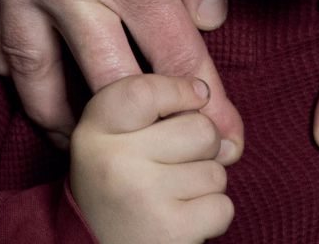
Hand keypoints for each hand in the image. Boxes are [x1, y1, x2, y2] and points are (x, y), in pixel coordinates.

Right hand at [0, 0, 241, 158]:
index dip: (206, 109)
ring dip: (60, 115)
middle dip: (134, 133)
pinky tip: (27, 78)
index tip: (226, 139)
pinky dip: (11, 65)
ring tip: (80, 137)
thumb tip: (211, 22)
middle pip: (104, 89)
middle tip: (156, 157)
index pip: (175, 63)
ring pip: (36, 77)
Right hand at [70, 74, 234, 243]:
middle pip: (201, 128)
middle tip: (170, 169)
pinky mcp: (171, 232)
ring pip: (216, 171)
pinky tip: (180, 221)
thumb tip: (212, 106)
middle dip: (201, 148)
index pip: (145, 91)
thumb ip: (156, 110)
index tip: (193, 97)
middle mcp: (115, 162)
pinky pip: (222, 207)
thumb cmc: (116, 188)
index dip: (180, 90)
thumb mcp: (113, 139)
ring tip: (169, 199)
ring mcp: (143, 197)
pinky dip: (210, 217)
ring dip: (203, 187)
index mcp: (95, 132)